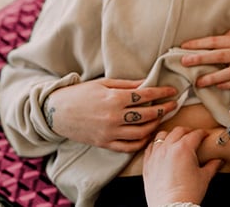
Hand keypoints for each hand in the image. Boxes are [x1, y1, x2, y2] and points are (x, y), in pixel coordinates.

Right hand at [44, 78, 177, 151]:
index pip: (145, 96)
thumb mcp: (103, 83)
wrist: (56, 112)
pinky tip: (148, 134)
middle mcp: (114, 117)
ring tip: (161, 118)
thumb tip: (147, 82)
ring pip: (141, 132)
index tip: (173, 90)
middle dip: (164, 109)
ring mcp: (110, 132)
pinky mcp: (105, 144)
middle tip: (173, 104)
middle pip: (147, 115)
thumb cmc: (80, 94)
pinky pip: (129, 147)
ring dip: (155, 125)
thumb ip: (127, 85)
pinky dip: (142, 142)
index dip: (162, 92)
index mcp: (114, 98)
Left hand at [143, 127, 222, 206]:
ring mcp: (155, 155)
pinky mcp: (147, 163)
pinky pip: (150, 147)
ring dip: (170, 135)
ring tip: (176, 139)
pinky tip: (161, 148)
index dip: (203, 133)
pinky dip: (156, 145)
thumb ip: (212, 166)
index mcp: (184, 148)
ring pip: (162, 135)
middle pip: (178, 131)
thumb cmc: (187, 194)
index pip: (195, 134)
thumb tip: (218, 162)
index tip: (205, 135)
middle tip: (193, 135)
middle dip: (188, 131)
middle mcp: (168, 148)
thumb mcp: (204, 178)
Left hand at [181, 29, 229, 88]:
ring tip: (199, 82)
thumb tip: (219, 37)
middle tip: (184, 62)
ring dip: (213, 77)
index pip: (216, 41)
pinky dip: (229, 85)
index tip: (184, 46)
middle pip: (219, 55)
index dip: (199, 43)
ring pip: (229, 71)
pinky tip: (219, 86)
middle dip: (200, 58)